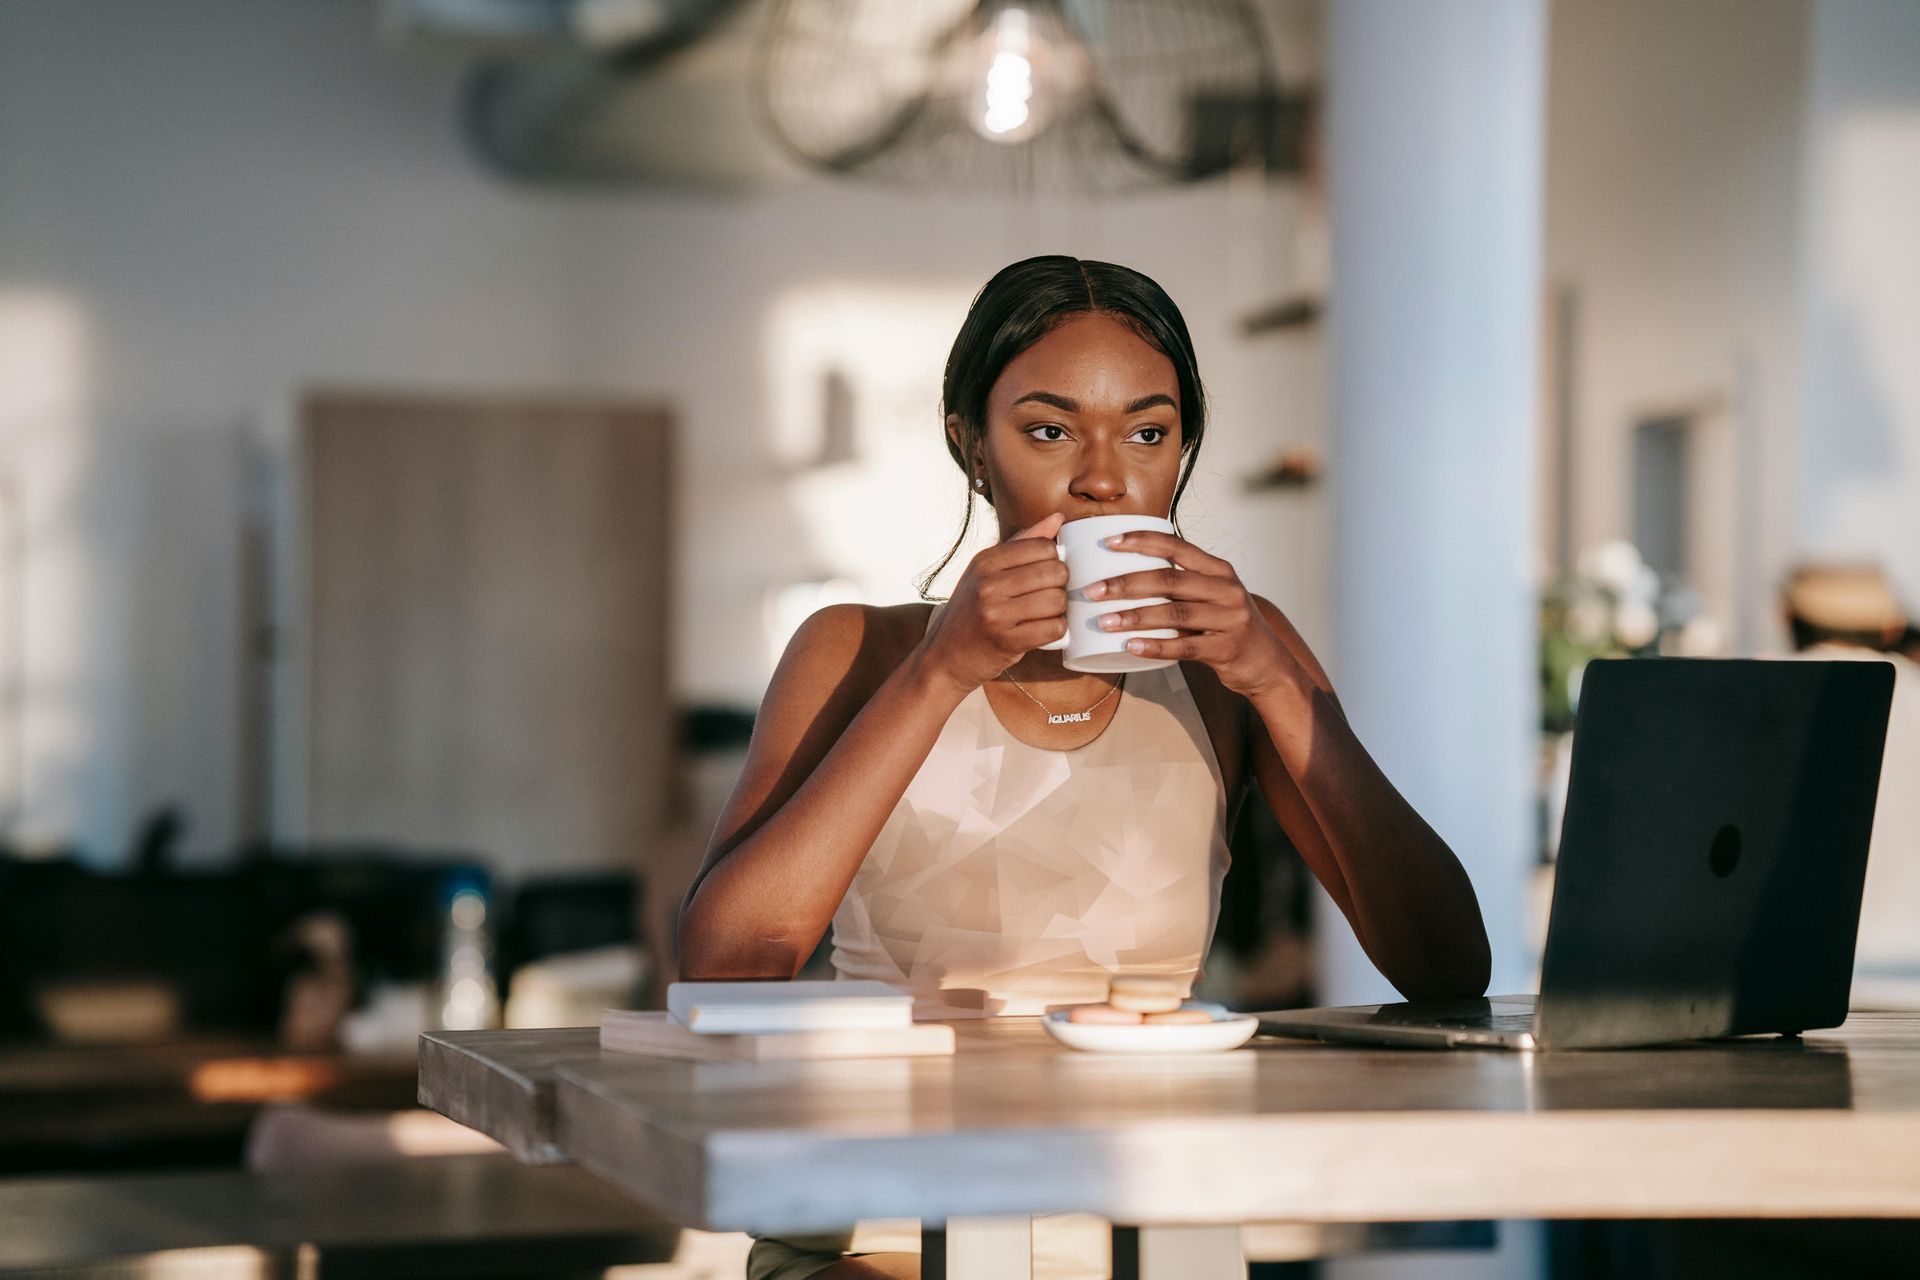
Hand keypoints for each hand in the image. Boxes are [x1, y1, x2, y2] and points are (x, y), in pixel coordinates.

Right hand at [919, 512, 1069, 689]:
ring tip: (1046, 614)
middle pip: (1055, 572)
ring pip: (1057, 600)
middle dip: (1061, 586)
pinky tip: (1045, 631)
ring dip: (1060, 610)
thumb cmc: (970, 612)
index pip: (1043, 547)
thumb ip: (1023, 544)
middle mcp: (988, 584)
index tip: (1048, 575)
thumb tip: (1057, 518)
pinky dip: (1057, 631)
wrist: (943, 657)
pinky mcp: (1007, 641)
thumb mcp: (985, 572)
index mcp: (985, 561)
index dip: (1055, 561)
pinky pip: (1053, 629)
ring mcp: (996, 613)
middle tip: (1050, 596)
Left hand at [1082, 530, 1291, 696]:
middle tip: (1093, 591)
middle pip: (1169, 580)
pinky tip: (1130, 646)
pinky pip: (1184, 648)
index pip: (1176, 546)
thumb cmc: (1226, 625)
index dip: (1142, 541)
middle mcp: (1226, 589)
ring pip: (1174, 614)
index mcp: (1218, 569)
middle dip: (1126, 583)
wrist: (1267, 663)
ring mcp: (1229, 619)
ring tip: (1104, 621)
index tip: (1109, 543)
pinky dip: (1155, 647)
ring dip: (1135, 616)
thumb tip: (1125, 575)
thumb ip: (1180, 584)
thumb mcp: (1212, 595)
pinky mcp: (1226, 649)